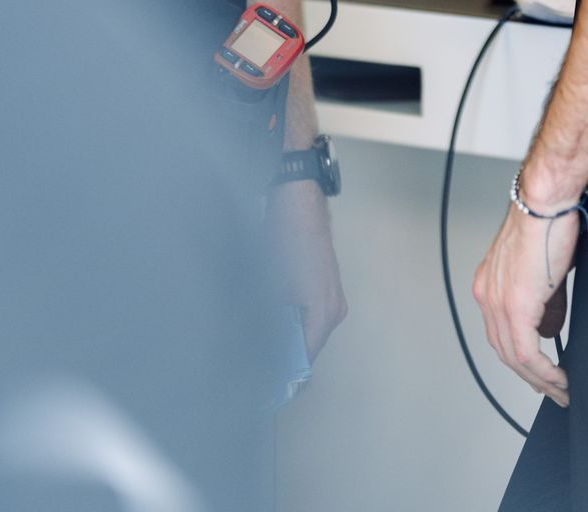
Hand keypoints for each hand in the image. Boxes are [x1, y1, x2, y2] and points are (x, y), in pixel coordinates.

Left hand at [265, 179, 347, 361]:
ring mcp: (332, 296)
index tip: (262, 388)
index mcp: (324, 313)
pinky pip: (309, 314)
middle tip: (253, 367)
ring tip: (256, 345)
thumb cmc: (285, 238)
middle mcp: (334, 309)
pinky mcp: (325, 284)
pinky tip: (268, 318)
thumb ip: (266, 323)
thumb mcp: (269, 286)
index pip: (304, 360)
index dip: (282, 376)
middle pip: (308, 346)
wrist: (298, 198)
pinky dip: (291, 320)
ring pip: (308, 330)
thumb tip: (253, 350)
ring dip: (285, 338)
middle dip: (282, 358)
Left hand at [472, 206, 575, 407]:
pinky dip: (545, 373)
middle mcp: (486, 294)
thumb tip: (551, 328)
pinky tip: (560, 381)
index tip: (538, 373)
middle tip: (553, 391)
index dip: (518, 357)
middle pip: (503, 349)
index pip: (499, 331)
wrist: (545, 202)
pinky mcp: (516, 308)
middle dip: (530, 376)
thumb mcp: (543, 268)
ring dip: (540, 380)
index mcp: (488, 282)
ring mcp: (498, 302)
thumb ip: (544, 301)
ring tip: (562, 391)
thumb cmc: (547, 222)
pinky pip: (527, 354)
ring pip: (514, 357)